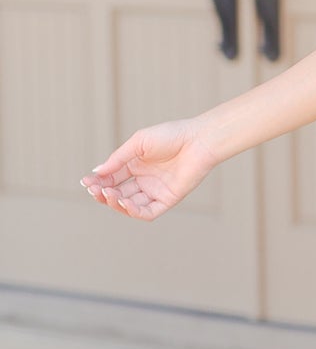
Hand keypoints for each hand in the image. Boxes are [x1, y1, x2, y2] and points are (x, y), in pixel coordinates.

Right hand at [80, 118, 221, 219]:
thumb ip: (118, 159)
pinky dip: (134, 211)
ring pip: (130, 205)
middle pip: (117, 193)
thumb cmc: (170, 136)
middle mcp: (144, 180)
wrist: (197, 140)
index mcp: (135, 165)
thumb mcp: (138, 143)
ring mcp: (155, 191)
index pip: (111, 178)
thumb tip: (96, 172)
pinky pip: (148, 212)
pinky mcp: (168, 200)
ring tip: (108, 194)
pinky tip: (124, 203)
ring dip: (116, 202)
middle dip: (103, 193)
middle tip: (95, 190)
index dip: (97, 182)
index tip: (86, 182)